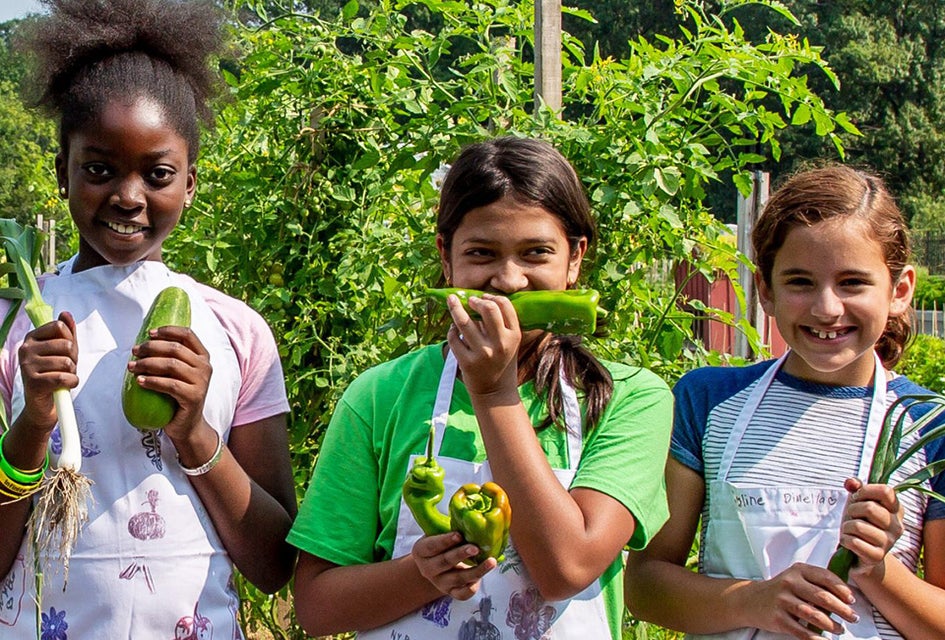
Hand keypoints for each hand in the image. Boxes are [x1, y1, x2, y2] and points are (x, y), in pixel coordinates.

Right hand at [17, 311, 78, 432]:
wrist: (43, 404)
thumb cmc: (54, 374)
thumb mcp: (63, 351)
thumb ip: (67, 333)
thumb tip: (66, 314)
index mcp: (31, 338)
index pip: (60, 326)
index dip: (71, 340)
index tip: (65, 352)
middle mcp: (25, 349)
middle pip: (67, 344)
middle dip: (73, 358)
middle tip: (65, 368)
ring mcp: (27, 366)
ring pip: (67, 362)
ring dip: (72, 373)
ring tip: (62, 377)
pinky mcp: (33, 382)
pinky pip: (64, 378)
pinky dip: (71, 383)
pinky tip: (64, 386)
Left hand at [125, 325, 211, 441]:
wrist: (187, 424)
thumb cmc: (178, 396)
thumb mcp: (178, 373)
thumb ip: (170, 358)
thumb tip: (142, 344)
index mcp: (202, 357)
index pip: (188, 334)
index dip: (168, 331)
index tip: (149, 333)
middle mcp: (205, 367)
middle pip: (175, 348)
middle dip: (151, 348)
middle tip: (135, 352)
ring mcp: (201, 382)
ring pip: (171, 365)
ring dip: (147, 364)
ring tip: (132, 367)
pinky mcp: (194, 397)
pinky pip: (169, 385)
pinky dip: (152, 381)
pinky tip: (139, 381)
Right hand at [411, 531, 495, 599]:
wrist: (435, 566)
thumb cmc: (441, 544)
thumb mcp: (438, 533)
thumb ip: (450, 529)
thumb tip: (472, 518)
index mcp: (421, 551)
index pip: (432, 546)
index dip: (445, 541)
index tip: (459, 534)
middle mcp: (428, 568)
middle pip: (445, 562)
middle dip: (461, 554)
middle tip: (476, 547)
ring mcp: (439, 582)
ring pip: (458, 578)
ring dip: (476, 570)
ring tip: (491, 562)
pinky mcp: (450, 593)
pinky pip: (462, 594)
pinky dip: (473, 587)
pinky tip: (483, 577)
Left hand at [445, 293, 519, 396]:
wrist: (495, 392)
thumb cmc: (501, 361)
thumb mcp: (509, 343)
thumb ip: (499, 324)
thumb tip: (477, 299)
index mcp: (514, 336)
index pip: (504, 305)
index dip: (491, 296)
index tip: (483, 297)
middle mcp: (501, 344)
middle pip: (488, 309)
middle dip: (475, 301)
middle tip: (469, 300)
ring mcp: (483, 354)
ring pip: (464, 322)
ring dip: (455, 308)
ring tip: (452, 302)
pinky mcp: (468, 363)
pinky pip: (454, 338)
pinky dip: (451, 330)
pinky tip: (453, 329)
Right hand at [743, 562, 857, 638]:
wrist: (750, 600)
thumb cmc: (782, 590)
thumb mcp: (796, 578)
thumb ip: (817, 582)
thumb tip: (846, 596)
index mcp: (798, 570)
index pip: (825, 577)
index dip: (842, 590)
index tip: (852, 600)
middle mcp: (789, 583)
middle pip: (823, 597)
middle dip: (842, 610)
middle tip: (853, 618)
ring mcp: (782, 600)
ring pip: (814, 615)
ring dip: (831, 625)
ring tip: (840, 629)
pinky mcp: (778, 618)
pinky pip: (801, 631)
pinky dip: (816, 638)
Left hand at [841, 477, 902, 579]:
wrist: (860, 553)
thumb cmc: (860, 522)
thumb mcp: (858, 502)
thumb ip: (856, 488)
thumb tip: (851, 483)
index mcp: (897, 510)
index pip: (886, 491)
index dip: (866, 491)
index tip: (858, 497)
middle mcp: (897, 526)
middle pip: (869, 508)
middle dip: (852, 509)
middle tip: (851, 516)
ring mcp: (888, 543)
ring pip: (859, 526)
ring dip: (847, 526)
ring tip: (850, 530)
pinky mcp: (877, 556)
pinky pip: (854, 542)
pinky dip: (845, 540)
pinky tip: (849, 541)